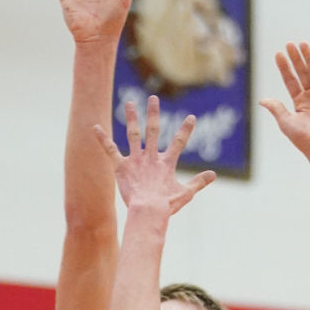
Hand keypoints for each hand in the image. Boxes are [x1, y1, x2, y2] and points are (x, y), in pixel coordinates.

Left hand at [93, 95, 214, 218]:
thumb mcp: (186, 193)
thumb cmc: (166, 206)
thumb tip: (214, 175)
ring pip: (133, 135)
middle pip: (153, 131)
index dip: (186, 129)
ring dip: (132, 118)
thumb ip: (199, 182)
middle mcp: (151, 157)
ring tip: (130, 103)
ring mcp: (135, 161)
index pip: (179, 142)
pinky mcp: (121, 168)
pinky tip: (95, 127)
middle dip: (153, 114)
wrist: (148, 211)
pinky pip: (110, 150)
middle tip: (153, 98)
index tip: (191, 117)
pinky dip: (102, 139)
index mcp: (166, 163)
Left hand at [260, 43, 309, 157]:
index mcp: (299, 102)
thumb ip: (276, 108)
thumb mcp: (286, 122)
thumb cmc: (303, 139)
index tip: (278, 54)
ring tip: (302, 44)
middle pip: (302, 73)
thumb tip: (261, 100)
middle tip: (289, 44)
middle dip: (296, 59)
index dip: (284, 68)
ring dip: (309, 57)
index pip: (290, 81)